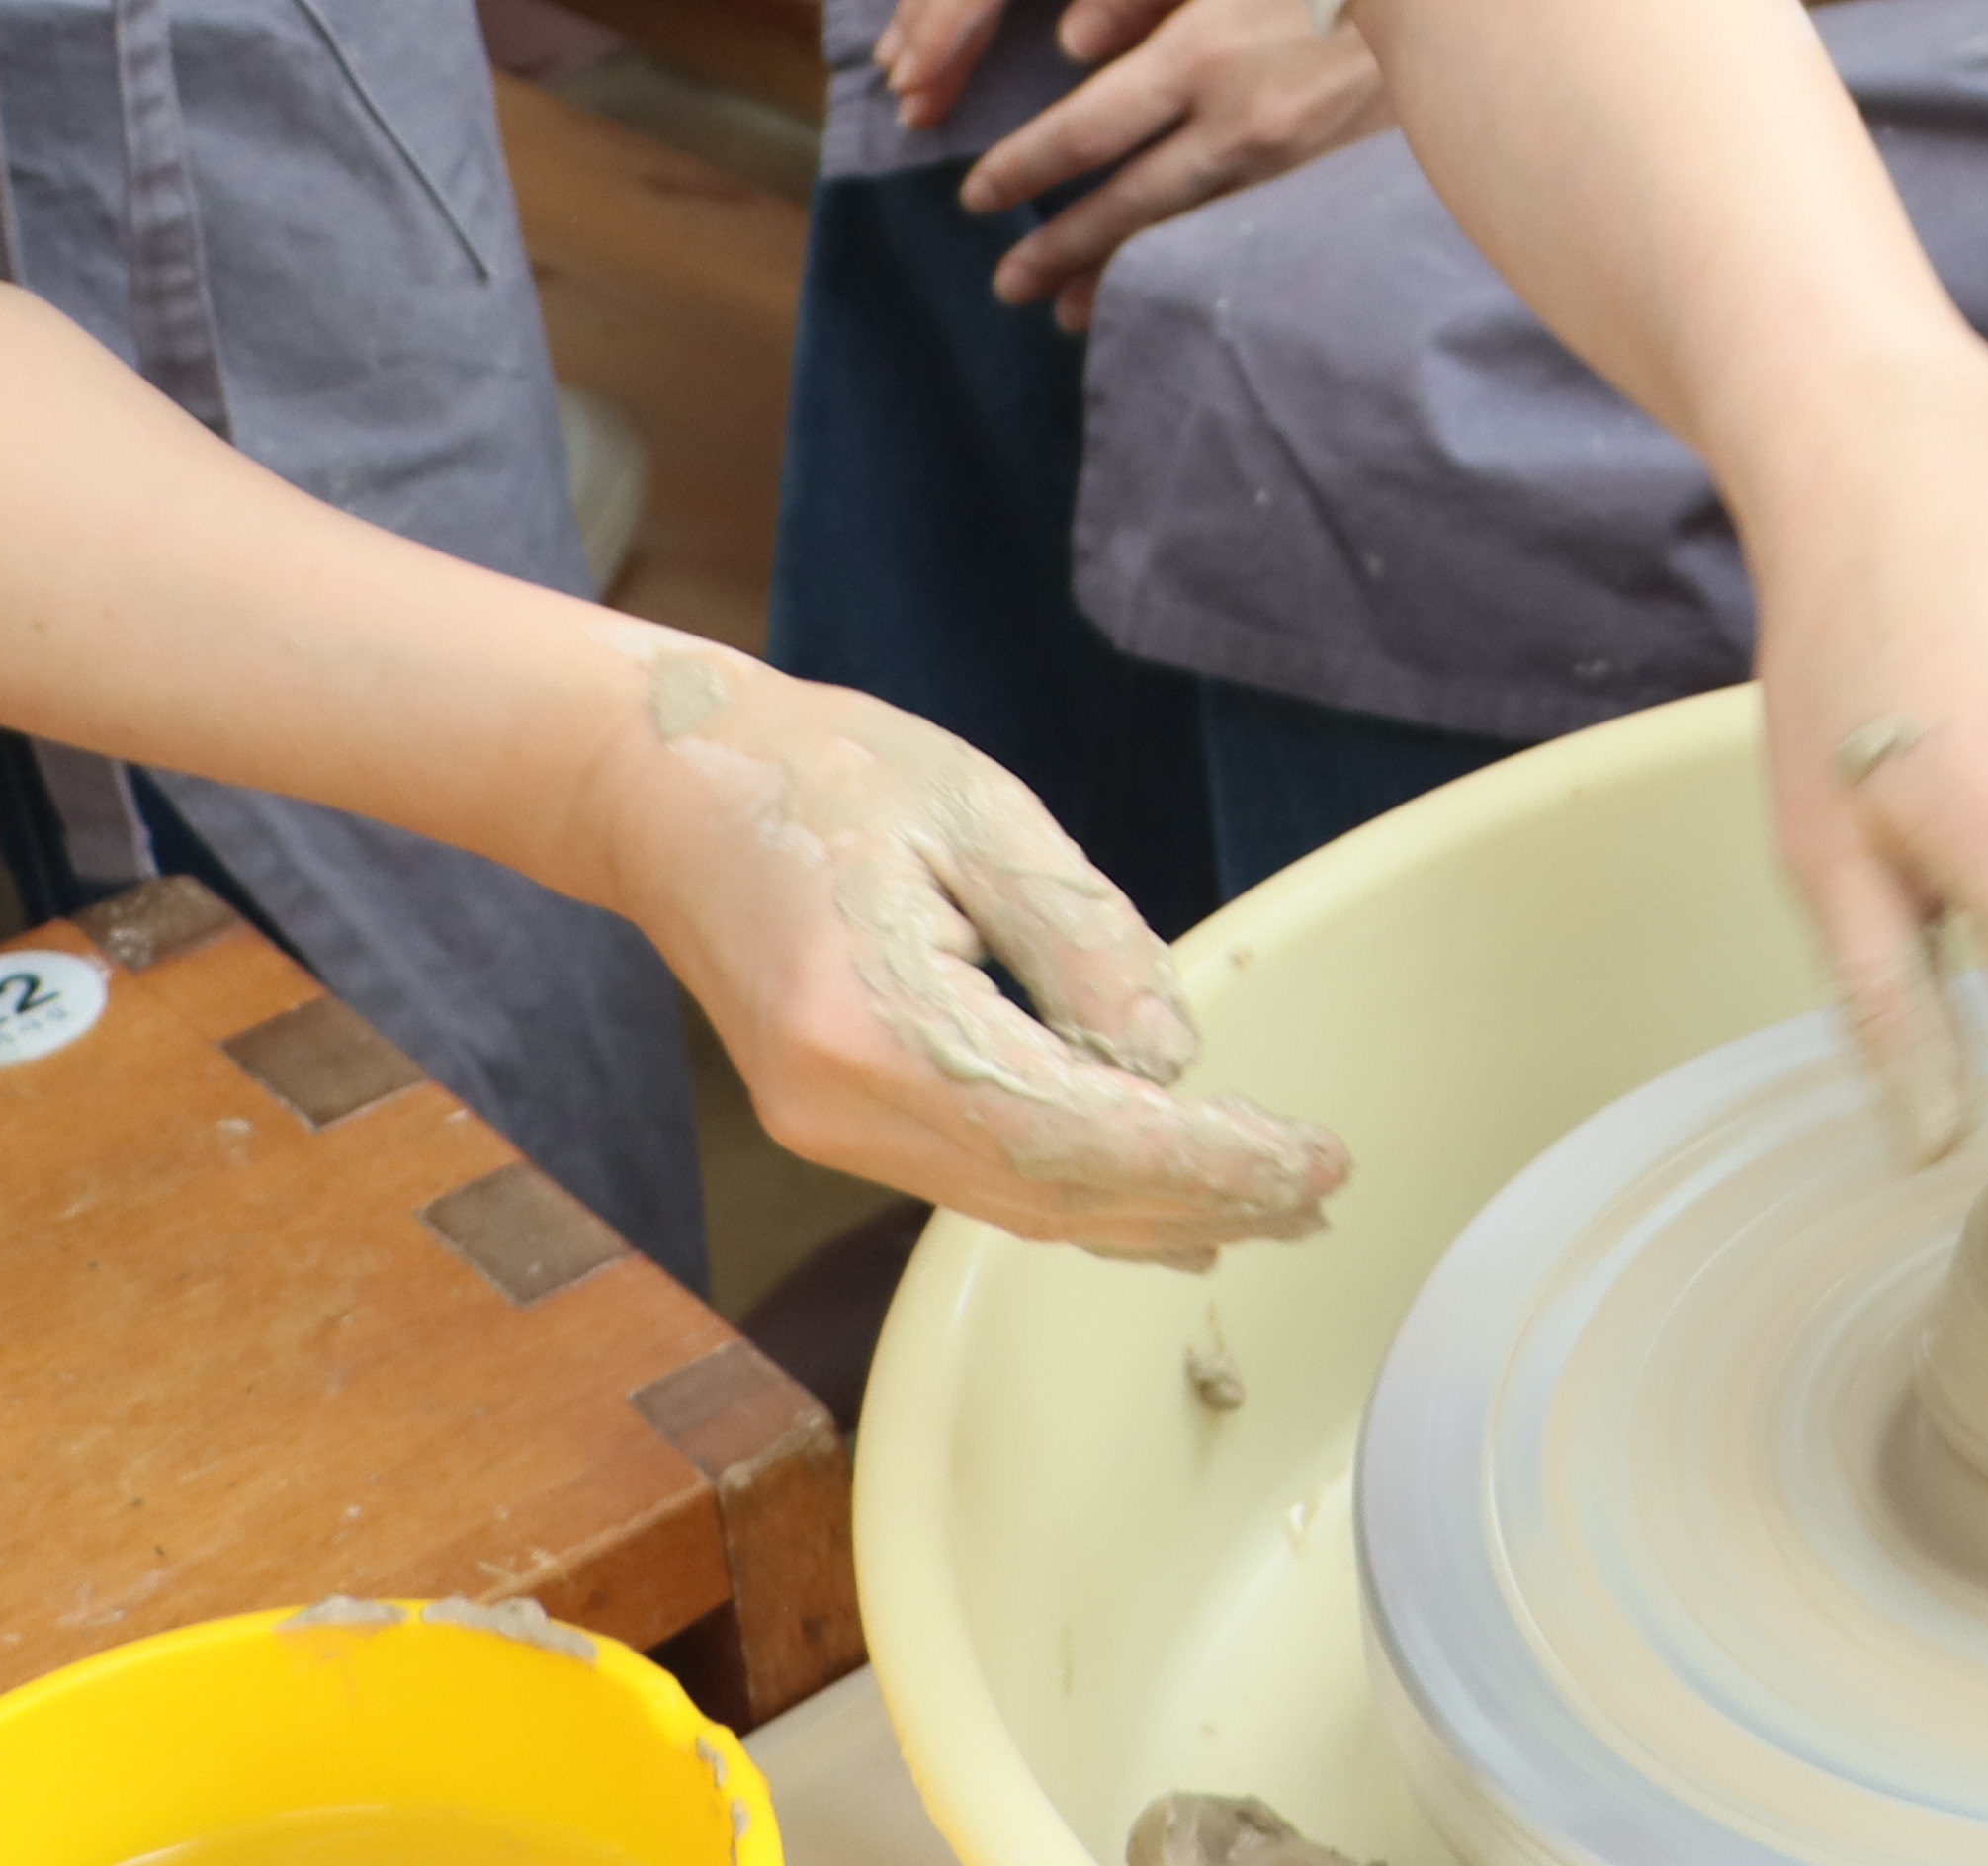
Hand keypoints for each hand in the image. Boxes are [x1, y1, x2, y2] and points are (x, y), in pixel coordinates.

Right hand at [589, 637, 1345, 1267]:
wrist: (667, 786)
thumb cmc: (822, 773)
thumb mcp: (978, 814)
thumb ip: (1080, 938)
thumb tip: (1170, 1058)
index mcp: (871, 1022)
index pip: (1074, 1132)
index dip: (1203, 1159)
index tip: (1310, 1157)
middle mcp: (840, 1106)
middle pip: (1053, 1191)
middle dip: (1200, 1199)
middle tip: (1321, 1191)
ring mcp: (828, 1127)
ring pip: (1019, 1203)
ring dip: (1151, 1214)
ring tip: (1273, 1209)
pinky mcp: (836, 1120)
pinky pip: (980, 1180)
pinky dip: (1082, 1198)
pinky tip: (1157, 1211)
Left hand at [962, 0, 1391, 328]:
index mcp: (1200, 52)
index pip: (1089, 127)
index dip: (1027, 165)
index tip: (977, 195)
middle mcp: (1233, 118)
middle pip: (1127, 200)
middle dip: (1062, 247)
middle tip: (1007, 286)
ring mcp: (1280, 155)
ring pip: (1181, 226)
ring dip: (1120, 271)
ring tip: (1067, 313)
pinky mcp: (1317, 170)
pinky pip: (1234, 226)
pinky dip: (1189, 260)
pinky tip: (1164, 284)